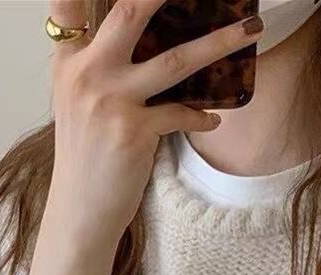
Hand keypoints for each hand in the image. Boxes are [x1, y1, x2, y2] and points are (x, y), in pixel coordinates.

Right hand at [46, 0, 263, 245]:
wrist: (81, 209)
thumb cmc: (89, 157)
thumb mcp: (81, 103)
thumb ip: (103, 69)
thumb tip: (151, 46)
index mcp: (69, 61)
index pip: (75, 4)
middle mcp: (86, 73)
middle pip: (131, 12)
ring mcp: (110, 101)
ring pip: (174, 60)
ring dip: (219, 42)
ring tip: (250, 30)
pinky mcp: (134, 132)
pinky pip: (181, 113)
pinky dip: (201, 115)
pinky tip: (213, 118)